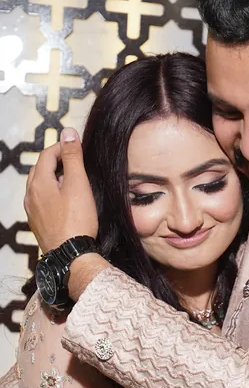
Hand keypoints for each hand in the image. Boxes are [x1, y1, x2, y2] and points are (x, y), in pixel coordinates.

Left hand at [24, 128, 97, 252]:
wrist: (70, 254)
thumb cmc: (76, 219)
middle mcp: (30, 195)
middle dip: (57, 160)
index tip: (78, 146)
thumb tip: (68, 132)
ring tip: (72, 178)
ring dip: (54, 176)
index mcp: (39, 183)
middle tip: (76, 159)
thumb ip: (73, 157)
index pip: (47, 155)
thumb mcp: (78, 183)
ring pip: (40, 184)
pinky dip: (52, 191)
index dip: (62, 146)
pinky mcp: (39, 222)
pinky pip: (42, 199)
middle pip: (40, 169)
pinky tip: (65, 199)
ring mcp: (32, 210)